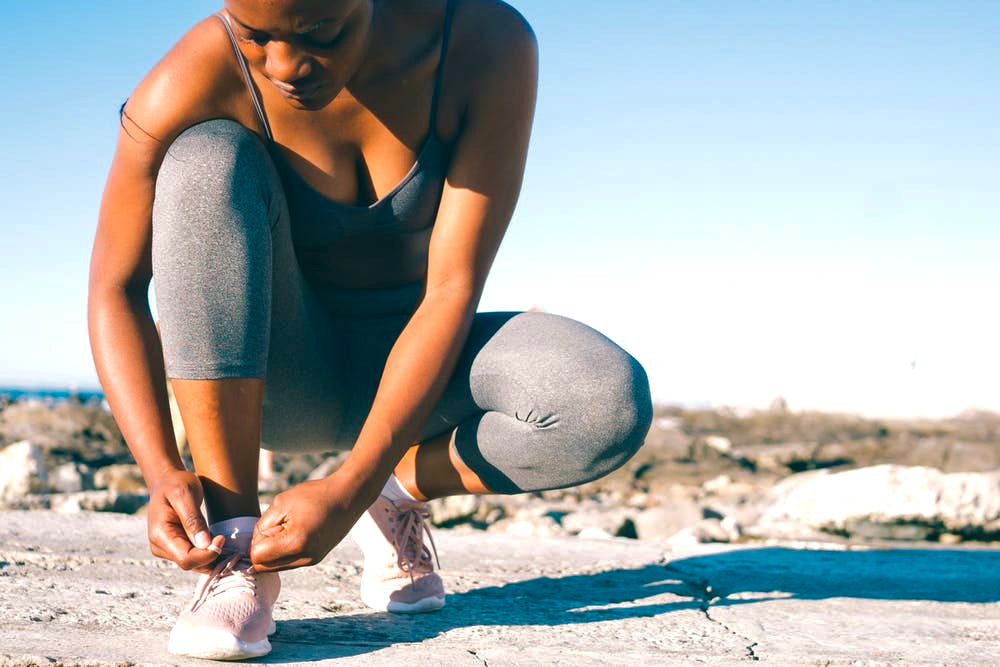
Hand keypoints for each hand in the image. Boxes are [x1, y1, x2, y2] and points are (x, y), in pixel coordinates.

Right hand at [147, 468, 224, 571]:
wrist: (167, 481)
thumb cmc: (176, 484)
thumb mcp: (185, 494)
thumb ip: (193, 519)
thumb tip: (204, 544)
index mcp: (160, 534)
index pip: (186, 559)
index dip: (207, 554)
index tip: (222, 538)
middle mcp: (160, 546)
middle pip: (190, 564)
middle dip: (211, 556)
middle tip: (227, 539)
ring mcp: (167, 548)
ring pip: (194, 564)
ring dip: (211, 556)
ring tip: (226, 541)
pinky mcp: (176, 546)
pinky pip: (194, 557)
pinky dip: (208, 552)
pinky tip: (219, 541)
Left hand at [250, 475, 368, 572]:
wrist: (349, 495)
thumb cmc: (315, 495)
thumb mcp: (282, 502)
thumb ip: (263, 525)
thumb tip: (254, 544)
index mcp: (295, 543)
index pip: (257, 556)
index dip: (257, 539)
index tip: (270, 523)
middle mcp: (305, 557)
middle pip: (264, 566)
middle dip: (263, 548)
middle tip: (277, 526)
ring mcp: (312, 560)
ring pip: (276, 566)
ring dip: (274, 550)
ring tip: (289, 527)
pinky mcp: (316, 558)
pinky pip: (289, 561)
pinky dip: (286, 550)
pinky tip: (297, 531)